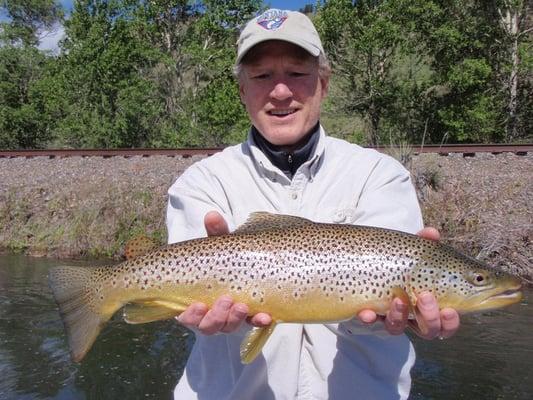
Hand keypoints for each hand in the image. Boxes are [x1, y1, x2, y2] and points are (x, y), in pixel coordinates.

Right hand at [176, 211, 271, 334]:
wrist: (253, 261)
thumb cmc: (227, 255)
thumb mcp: (221, 244)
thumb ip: (216, 232)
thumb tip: (212, 215)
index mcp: (195, 300)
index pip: (188, 316)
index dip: (191, 315)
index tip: (198, 305)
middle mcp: (211, 313)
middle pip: (209, 326)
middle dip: (216, 316)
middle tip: (226, 300)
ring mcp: (231, 317)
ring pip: (228, 327)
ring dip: (234, 319)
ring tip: (243, 306)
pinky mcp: (251, 317)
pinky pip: (253, 324)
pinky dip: (258, 321)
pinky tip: (266, 316)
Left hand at [357, 227, 459, 338]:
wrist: (370, 263)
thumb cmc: (403, 261)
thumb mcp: (415, 252)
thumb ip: (425, 244)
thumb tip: (432, 233)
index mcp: (431, 305)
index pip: (447, 323)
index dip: (450, 322)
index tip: (450, 310)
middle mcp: (412, 316)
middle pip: (428, 330)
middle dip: (429, 317)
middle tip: (424, 296)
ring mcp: (390, 315)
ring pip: (398, 327)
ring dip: (400, 315)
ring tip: (398, 298)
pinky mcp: (370, 313)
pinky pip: (369, 321)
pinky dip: (369, 318)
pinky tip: (367, 312)